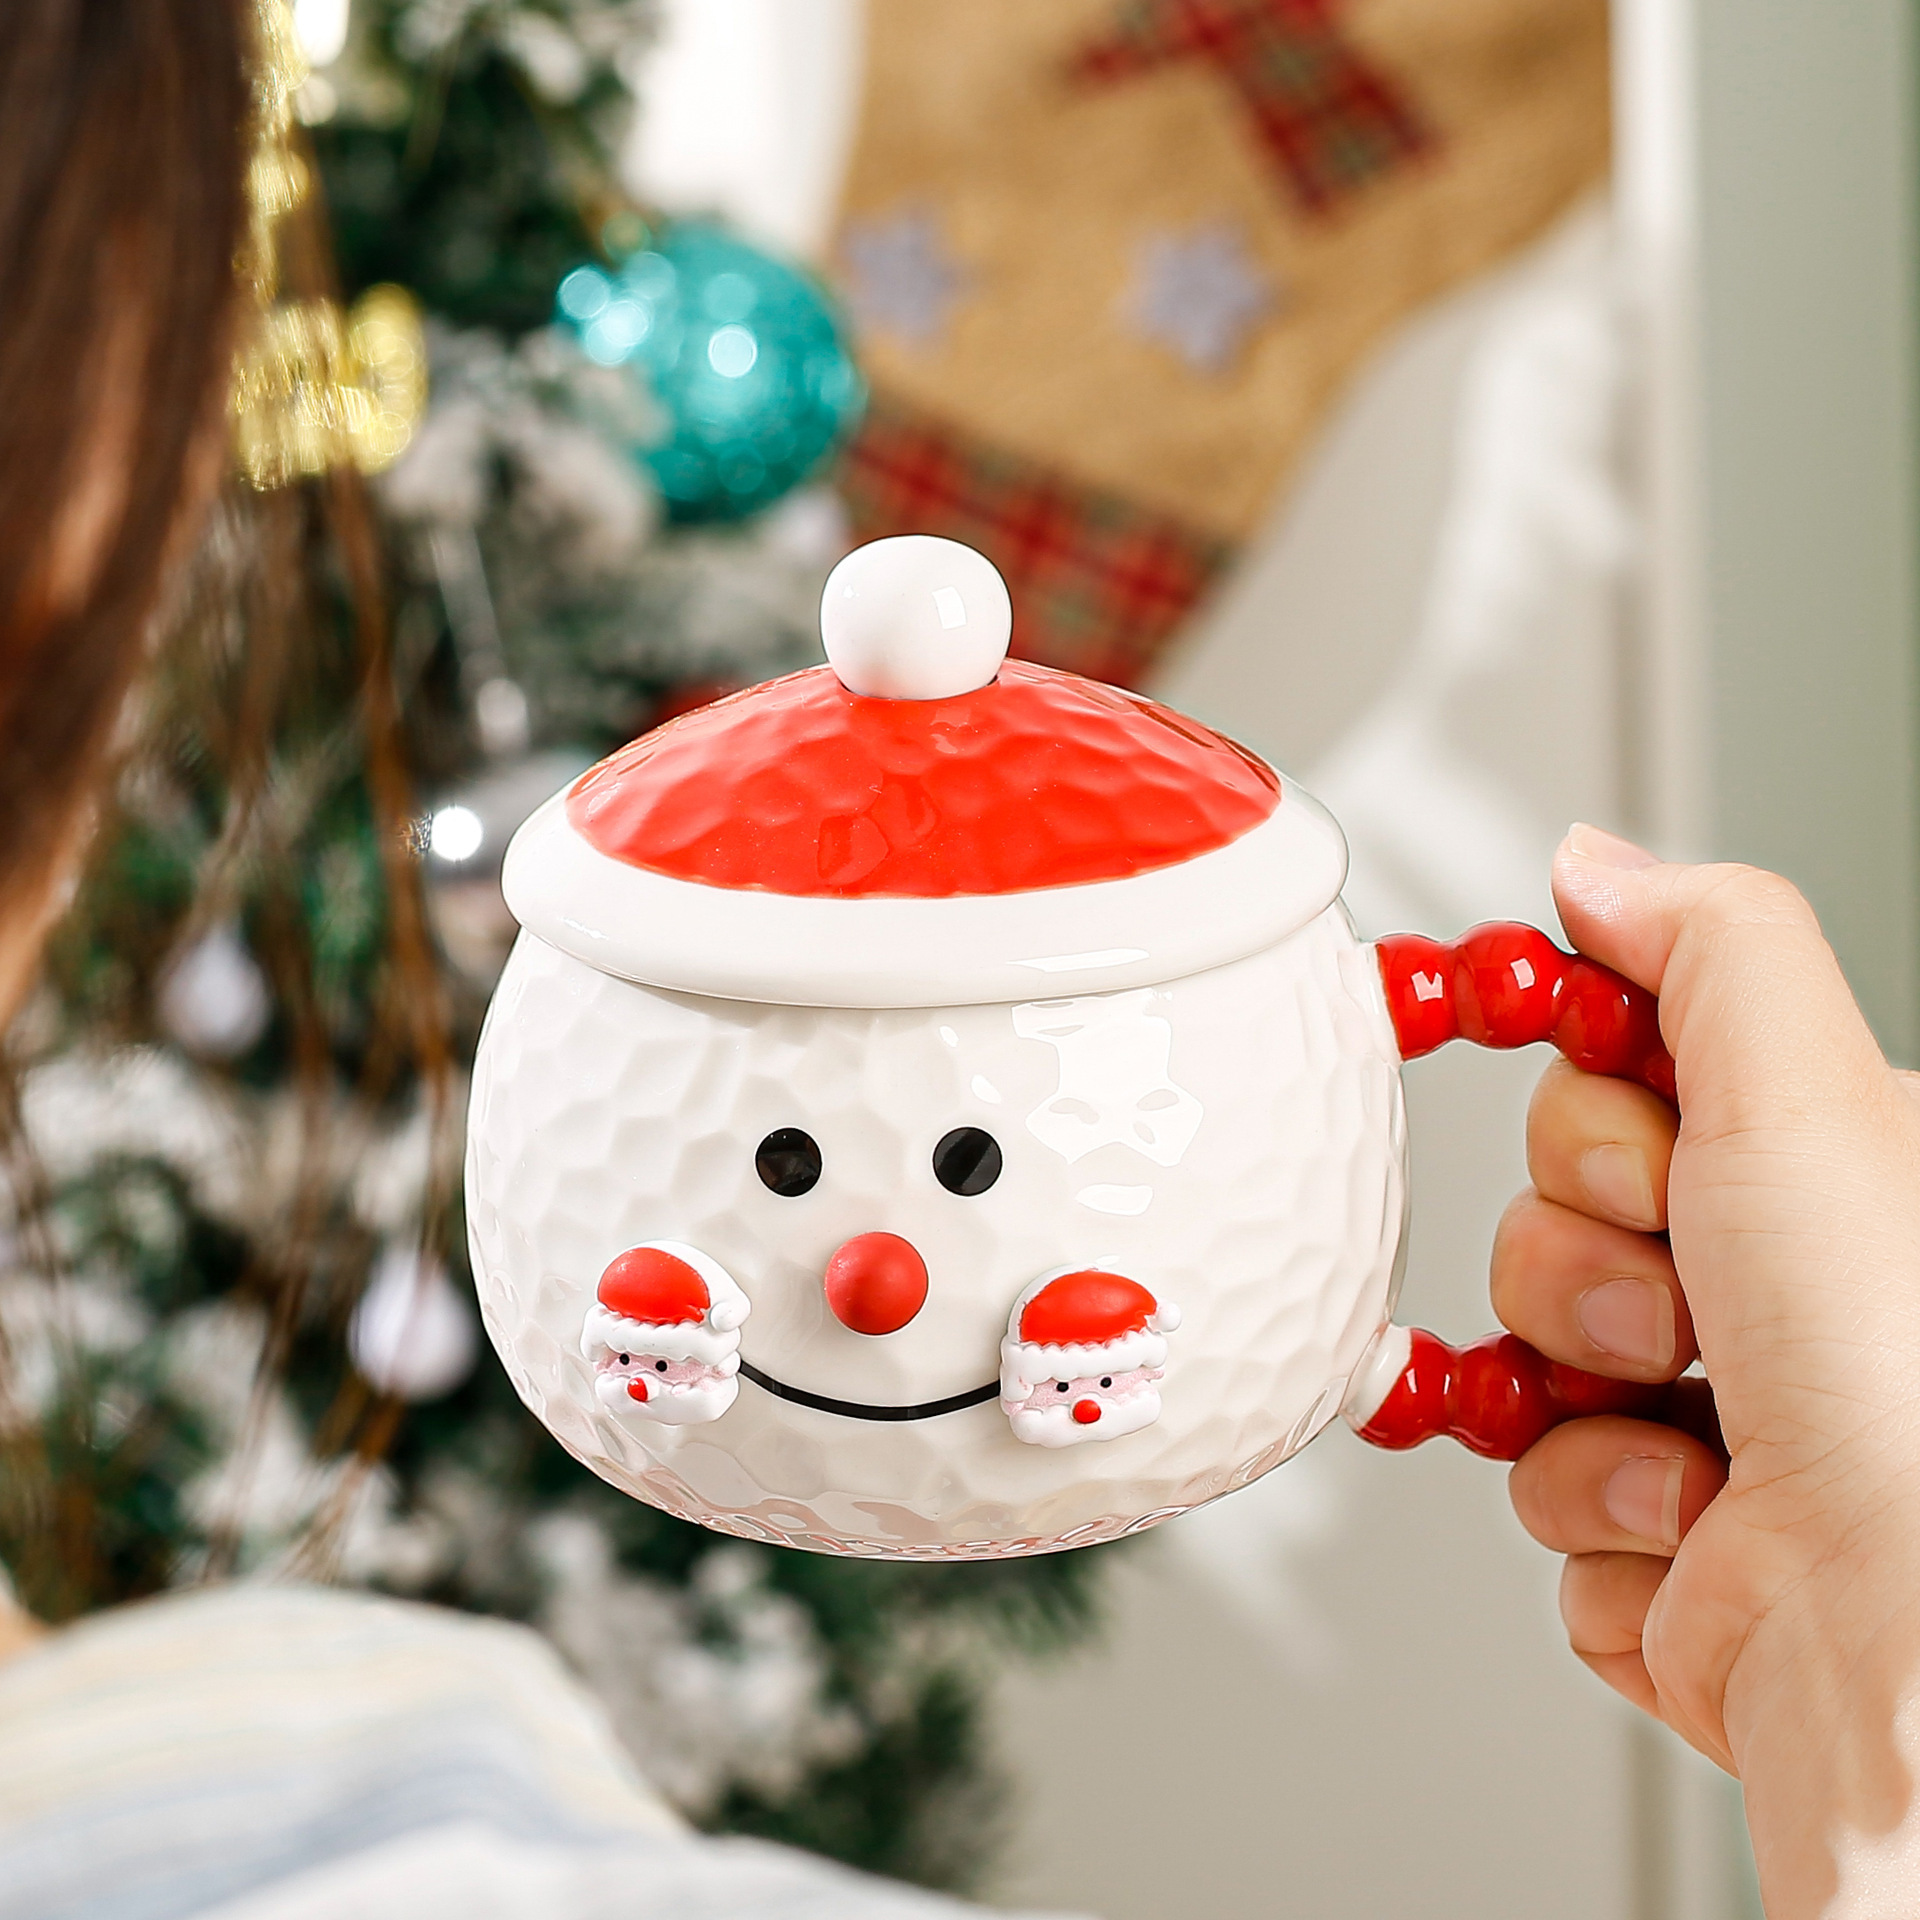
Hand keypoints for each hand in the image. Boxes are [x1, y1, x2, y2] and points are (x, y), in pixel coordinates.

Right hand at [1493, 826, 1919, 1916]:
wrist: (1899, 1650)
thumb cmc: (1898, 1392)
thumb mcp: (1808, 1099)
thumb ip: (1704, 946)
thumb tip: (1593, 860)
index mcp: (1818, 1186)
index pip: (1622, 1088)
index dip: (1592, 1108)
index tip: (1627, 1128)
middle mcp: (1771, 1300)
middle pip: (1549, 1216)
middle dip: (1585, 1263)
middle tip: (1683, 1301)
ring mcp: (1712, 1425)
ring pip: (1526, 1357)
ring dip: (1582, 1402)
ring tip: (1691, 1438)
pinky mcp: (1660, 1546)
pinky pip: (1533, 1486)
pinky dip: (1594, 1513)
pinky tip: (1692, 1532)